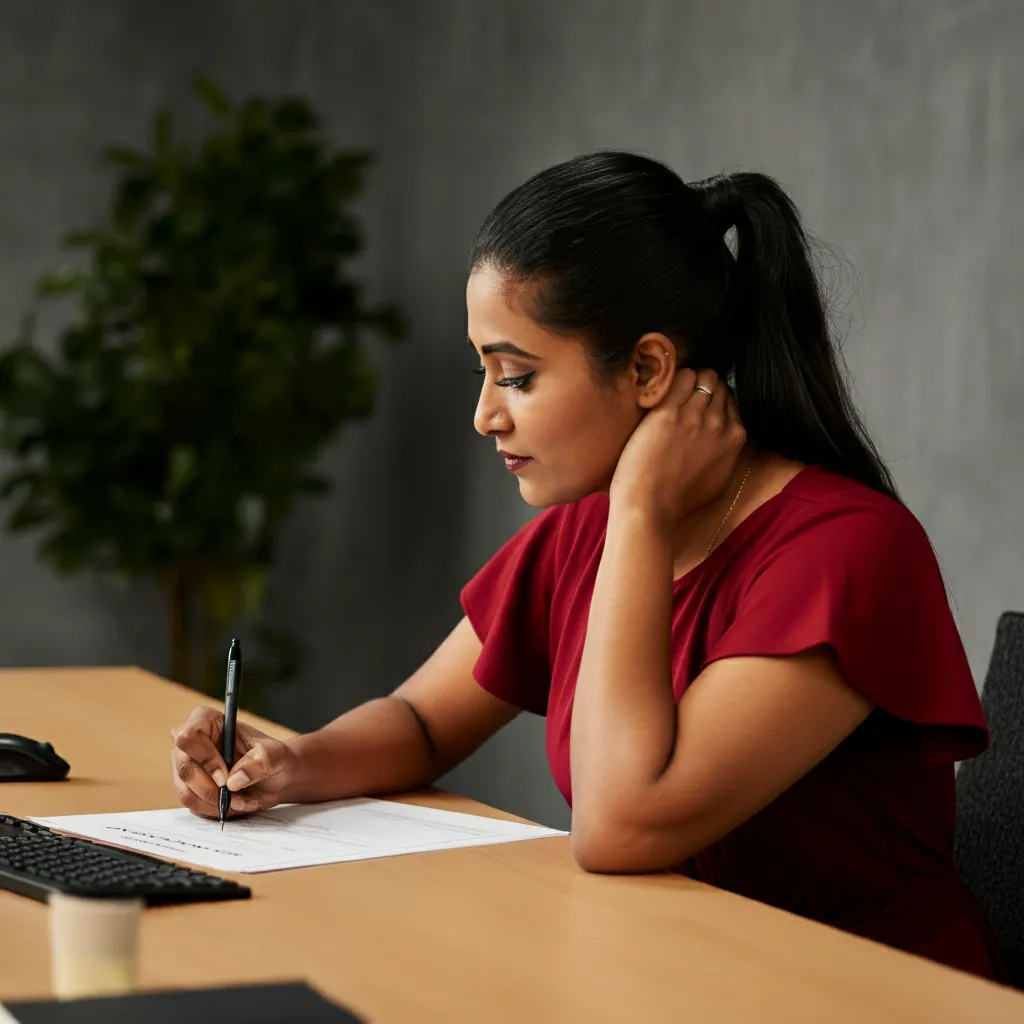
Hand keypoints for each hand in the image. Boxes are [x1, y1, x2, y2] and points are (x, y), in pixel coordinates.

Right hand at [170, 706, 297, 818]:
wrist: (274, 777)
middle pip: (184, 768)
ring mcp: (185, 764)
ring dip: (214, 802)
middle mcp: (191, 741)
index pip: (188, 737)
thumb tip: (234, 781)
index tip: (225, 776)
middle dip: (211, 789)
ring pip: (185, 790)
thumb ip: (258, 763)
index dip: (205, 759)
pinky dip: (213, 809)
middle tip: (236, 795)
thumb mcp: (274, 755)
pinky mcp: (187, 785)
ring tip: (241, 800)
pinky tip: (233, 803)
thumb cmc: (272, 757)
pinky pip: (191, 803)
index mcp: (208, 720)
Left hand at [609, 368, 746, 532]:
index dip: (714, 398)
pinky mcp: (669, 412)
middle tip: (685, 393)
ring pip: (702, 377)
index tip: (700, 401)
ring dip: (689, 379)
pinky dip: (675, 378)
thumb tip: (725, 436)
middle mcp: (719, 424)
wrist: (650, 506)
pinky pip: (681, 378)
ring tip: (673, 389)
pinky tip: (664, 387)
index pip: (730, 400)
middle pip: (718, 386)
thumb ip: (726, 452)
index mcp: (735, 438)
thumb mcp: (718, 478)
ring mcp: (695, 416)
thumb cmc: (678, 499)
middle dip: (703, 386)